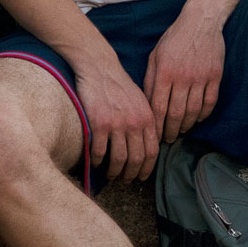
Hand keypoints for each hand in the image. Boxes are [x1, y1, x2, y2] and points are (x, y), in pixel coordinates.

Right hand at [74, 58, 159, 183]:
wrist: (99, 66)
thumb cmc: (118, 83)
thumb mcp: (140, 100)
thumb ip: (146, 120)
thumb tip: (149, 143)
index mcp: (147, 117)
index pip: (152, 151)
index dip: (147, 168)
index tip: (141, 176)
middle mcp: (135, 123)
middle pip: (136, 159)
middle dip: (131, 174)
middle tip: (125, 180)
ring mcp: (117, 124)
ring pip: (118, 159)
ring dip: (114, 172)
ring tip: (111, 174)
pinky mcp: (99, 123)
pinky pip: (99, 151)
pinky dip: (97, 160)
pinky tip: (95, 162)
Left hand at [144, 6, 225, 142]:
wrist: (201, 21)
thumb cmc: (174, 39)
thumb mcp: (155, 56)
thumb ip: (150, 79)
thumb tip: (148, 104)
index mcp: (164, 72)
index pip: (159, 107)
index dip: (157, 126)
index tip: (155, 136)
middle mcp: (182, 77)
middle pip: (176, 113)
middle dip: (171, 130)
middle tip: (168, 139)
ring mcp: (200, 78)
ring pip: (193, 111)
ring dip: (186, 125)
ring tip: (181, 131)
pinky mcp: (215, 76)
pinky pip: (210, 102)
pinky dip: (203, 114)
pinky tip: (197, 119)